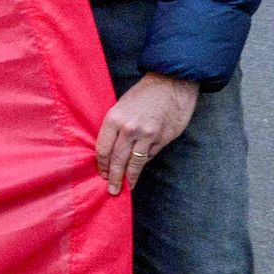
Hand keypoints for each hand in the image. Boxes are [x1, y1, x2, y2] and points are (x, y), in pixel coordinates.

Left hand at [96, 73, 199, 193]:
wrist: (171, 83)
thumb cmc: (143, 94)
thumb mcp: (121, 106)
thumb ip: (115, 128)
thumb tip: (111, 150)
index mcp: (114, 119)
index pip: (103, 149)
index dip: (102, 165)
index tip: (102, 174)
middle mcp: (129, 129)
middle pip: (117, 160)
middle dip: (114, 178)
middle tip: (112, 190)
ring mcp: (148, 135)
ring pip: (135, 163)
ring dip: (130, 178)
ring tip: (126, 188)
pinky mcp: (163, 139)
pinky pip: (150, 156)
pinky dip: (143, 165)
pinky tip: (139, 172)